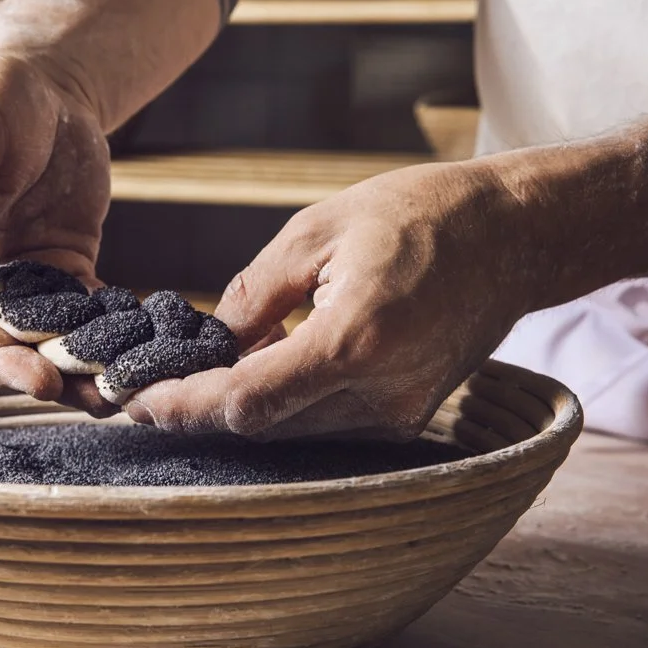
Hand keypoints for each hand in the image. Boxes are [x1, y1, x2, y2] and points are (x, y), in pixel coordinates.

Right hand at [0, 52, 116, 415]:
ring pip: (46, 340)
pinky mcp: (63, 274)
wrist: (47, 87)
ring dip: (82, 370)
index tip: (38, 382)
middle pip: (3, 345)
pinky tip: (144, 356)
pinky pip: (85, 316)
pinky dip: (110, 338)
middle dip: (45, 377)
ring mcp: (18, 282)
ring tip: (126, 395)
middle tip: (94, 401)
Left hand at [125, 160, 539, 439]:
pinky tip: (259, 367)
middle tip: (149, 386)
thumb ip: (254, 295)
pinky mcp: (406, 419)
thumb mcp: (318, 231)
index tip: (133, 400)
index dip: (182, 406)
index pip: (245, 401)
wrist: (514, 235)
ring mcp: (399, 415)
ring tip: (198, 369)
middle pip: (261, 426)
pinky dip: (282, 404)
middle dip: (199, 409)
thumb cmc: (419, 215)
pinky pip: (322, 424)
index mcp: (355, 340)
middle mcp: (380, 394)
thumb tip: (208, 343)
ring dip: (239, 408)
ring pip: (289, 432)